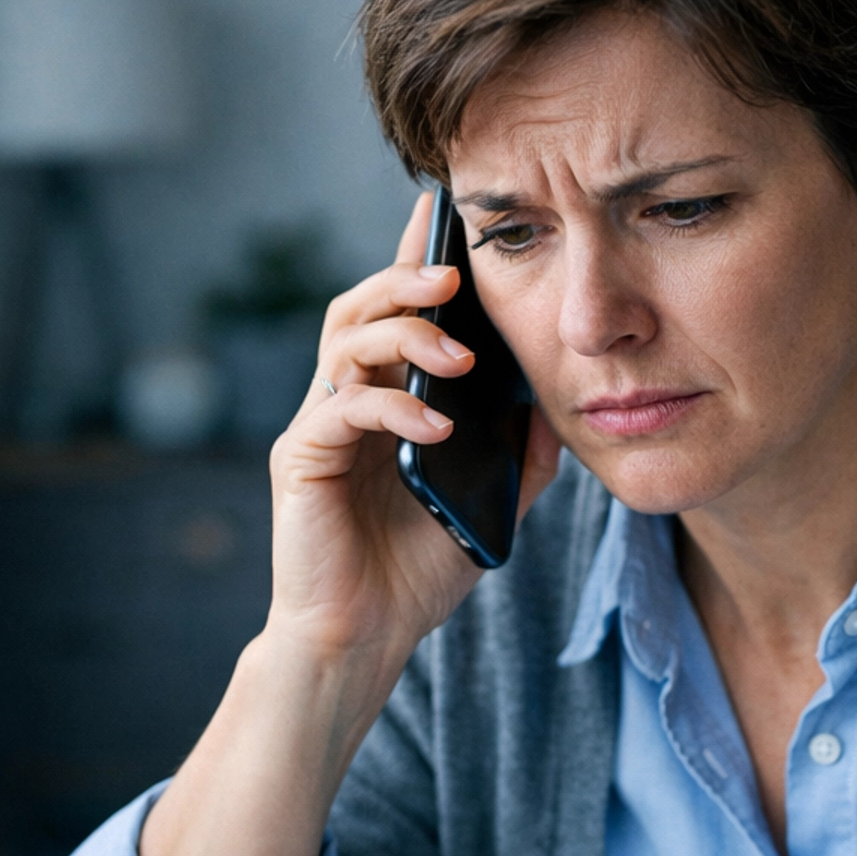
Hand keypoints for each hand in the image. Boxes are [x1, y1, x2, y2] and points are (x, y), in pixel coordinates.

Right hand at [268, 190, 560, 676]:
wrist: (363, 640)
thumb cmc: (413, 575)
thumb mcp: (486, 507)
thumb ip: (518, 460)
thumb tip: (556, 410)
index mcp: (383, 402)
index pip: (394, 313)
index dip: (414, 260)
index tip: (445, 215)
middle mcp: (343, 402)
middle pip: (358, 307)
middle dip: (405, 280)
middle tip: (455, 275)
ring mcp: (318, 428)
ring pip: (343, 341)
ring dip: (403, 333)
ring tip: (458, 353)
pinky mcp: (300, 461)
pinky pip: (343, 410)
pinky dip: (392, 407)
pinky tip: (435, 426)